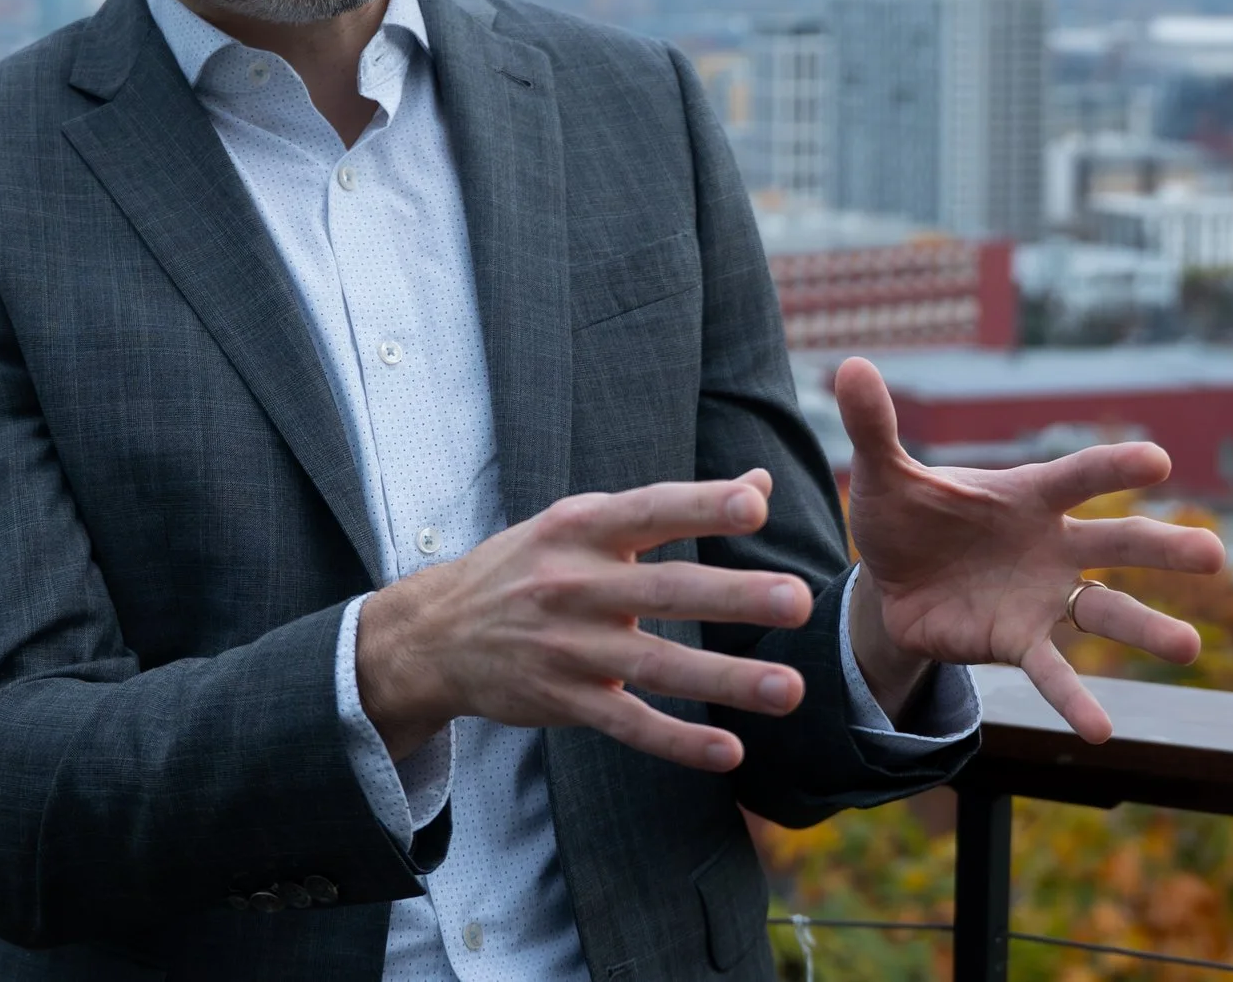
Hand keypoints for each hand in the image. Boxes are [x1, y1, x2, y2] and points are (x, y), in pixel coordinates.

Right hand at [354, 472, 814, 772]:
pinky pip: (628, 725)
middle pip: (664, 592)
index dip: (701, 505)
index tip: (754, 503)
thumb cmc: (527, 567)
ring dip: (725, 680)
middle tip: (797, 599)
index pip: (650, 511)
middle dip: (733, 596)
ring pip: (656, 666)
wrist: (435, 633)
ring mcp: (568, 648)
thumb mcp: (580, 521)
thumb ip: (670, 507)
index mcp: (581, 528)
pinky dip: (678, 740)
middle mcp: (573, 585)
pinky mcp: (564, 701)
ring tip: (790, 688)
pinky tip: (729, 750)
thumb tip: (760, 480)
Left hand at [837, 357, 1227, 743]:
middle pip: (1116, 542)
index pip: (1079, 476)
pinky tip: (1102, 731)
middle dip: (1163, 547)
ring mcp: (1042, 597)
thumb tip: (849, 365)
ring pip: (1105, 611)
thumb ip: (874, 424)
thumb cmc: (905, 517)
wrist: (889, 583)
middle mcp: (1051, 544)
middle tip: (1214, 553)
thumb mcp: (883, 474)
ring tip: (1190, 646)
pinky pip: (1053, 672)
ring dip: (1147, 628)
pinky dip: (1076, 700)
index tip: (1158, 461)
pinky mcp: (1019, 642)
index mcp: (1028, 494)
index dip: (1114, 467)